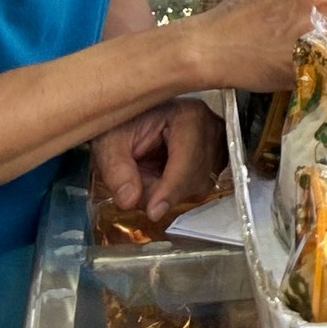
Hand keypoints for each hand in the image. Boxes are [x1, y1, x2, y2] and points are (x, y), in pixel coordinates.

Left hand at [91, 97, 224, 227]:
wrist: (135, 117)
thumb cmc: (124, 122)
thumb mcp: (109, 141)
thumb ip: (116, 169)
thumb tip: (130, 200)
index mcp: (189, 116)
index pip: (187, 160)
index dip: (170, 189)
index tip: (153, 211)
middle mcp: (211, 130)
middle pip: (194, 178)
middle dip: (160, 191)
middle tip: (131, 183)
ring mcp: (217, 146)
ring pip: (197, 188)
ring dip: (166, 191)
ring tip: (144, 172)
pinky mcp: (215, 160)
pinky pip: (198, 188)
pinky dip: (174, 189)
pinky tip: (159, 175)